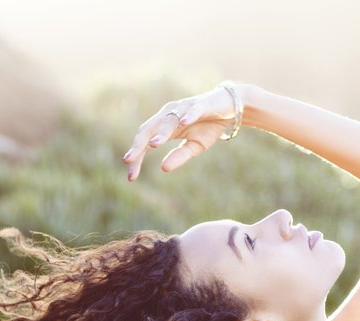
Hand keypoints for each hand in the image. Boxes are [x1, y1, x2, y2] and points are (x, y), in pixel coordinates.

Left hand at [122, 84, 242, 181]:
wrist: (230, 108)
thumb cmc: (208, 127)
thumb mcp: (195, 147)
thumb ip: (179, 156)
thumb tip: (163, 168)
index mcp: (165, 126)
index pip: (146, 141)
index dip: (137, 157)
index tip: (131, 176)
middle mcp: (170, 114)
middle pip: (150, 128)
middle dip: (139, 145)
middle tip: (129, 160)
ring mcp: (184, 108)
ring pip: (169, 120)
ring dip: (161, 132)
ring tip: (154, 144)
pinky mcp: (201, 104)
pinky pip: (192, 110)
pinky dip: (187, 115)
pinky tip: (183, 122)